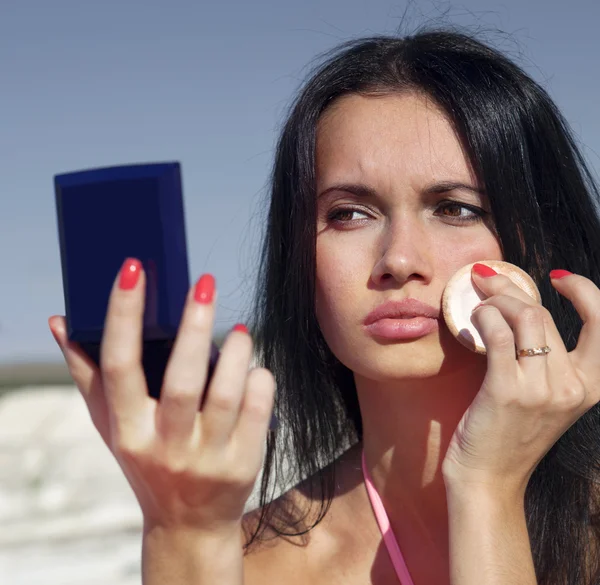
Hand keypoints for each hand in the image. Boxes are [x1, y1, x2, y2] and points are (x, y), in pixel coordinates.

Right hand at [48, 258, 275, 533]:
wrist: (188, 522)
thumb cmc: (147, 460)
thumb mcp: (112, 425)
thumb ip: (89, 374)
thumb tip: (60, 321)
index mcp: (127, 430)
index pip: (118, 365)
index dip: (123, 314)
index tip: (134, 268)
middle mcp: (166, 446)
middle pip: (182, 380)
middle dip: (194, 325)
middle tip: (204, 283)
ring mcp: (207, 457)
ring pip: (226, 393)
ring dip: (236, 352)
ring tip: (238, 329)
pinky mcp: (244, 463)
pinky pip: (259, 408)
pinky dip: (259, 379)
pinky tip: (253, 367)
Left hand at [441, 265, 598, 496]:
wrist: (488, 480)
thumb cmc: (509, 435)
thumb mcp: (543, 397)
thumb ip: (544, 358)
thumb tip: (518, 305)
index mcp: (589, 387)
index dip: (585, 291)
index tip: (559, 278)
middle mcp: (571, 386)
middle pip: (543, 314)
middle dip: (511, 288)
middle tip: (486, 280)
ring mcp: (541, 389)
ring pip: (523, 316)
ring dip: (495, 300)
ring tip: (478, 303)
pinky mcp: (507, 391)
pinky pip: (498, 333)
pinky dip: (484, 317)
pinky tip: (474, 319)